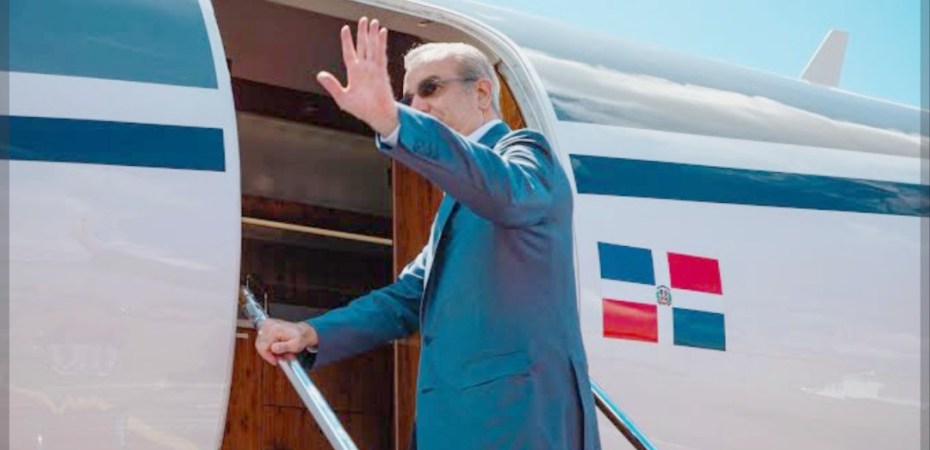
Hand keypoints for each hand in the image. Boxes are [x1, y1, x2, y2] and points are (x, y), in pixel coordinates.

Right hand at [254, 318, 317, 365]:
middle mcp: (269, 325)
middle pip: (260, 345)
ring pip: (261, 344)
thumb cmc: (301, 338)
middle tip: (281, 357)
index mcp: (275, 329)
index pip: (263, 346)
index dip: (268, 356)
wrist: (303, 331)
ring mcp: (266, 325)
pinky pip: (263, 340)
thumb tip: (273, 348)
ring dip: (271, 351)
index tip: (275, 361)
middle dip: (271, 354)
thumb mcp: (296, 345)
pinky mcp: (266, 326)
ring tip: (283, 353)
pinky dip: (270, 346)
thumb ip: (284, 347)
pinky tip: (279, 347)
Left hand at [316, 17, 398, 135]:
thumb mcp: (342, 97)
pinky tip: (382, 33)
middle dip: (362, 33)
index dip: (347, 41)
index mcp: (354, 73)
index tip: (345, 29)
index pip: (349, 52)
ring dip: (372, 35)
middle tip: (364, 20)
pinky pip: (381, 54)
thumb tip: (320, 75)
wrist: (377, 116)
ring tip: (373, 22)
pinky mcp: (382, 71)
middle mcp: (364, 68)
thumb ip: (332, 85)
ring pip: (372, 47)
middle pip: (362, 46)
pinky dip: (381, 43)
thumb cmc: (361, 109)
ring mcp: (373, 69)